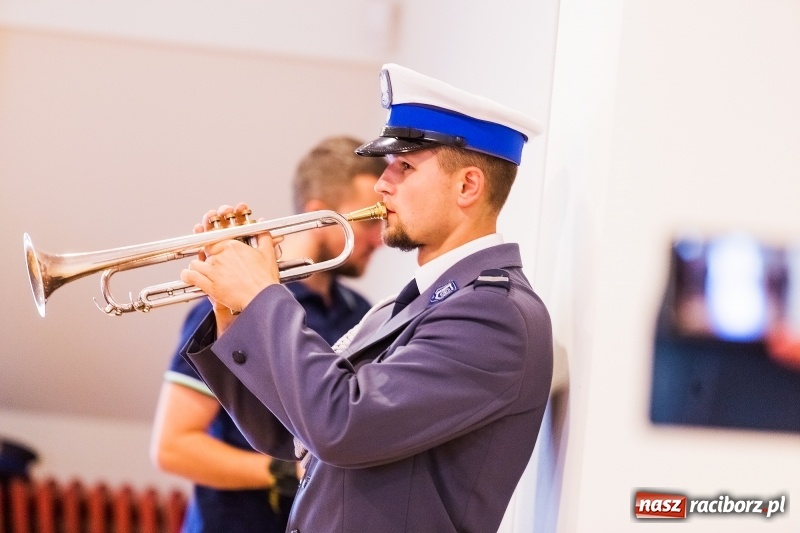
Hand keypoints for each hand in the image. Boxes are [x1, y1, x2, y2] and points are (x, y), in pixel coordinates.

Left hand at [181, 204, 281, 332]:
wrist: (262, 297)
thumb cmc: (265, 279)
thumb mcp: (268, 254)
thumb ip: (264, 237)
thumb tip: (263, 227)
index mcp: (233, 246)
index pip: (214, 241)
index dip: (213, 248)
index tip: (214, 252)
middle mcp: (221, 256)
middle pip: (205, 253)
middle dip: (206, 259)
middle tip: (211, 265)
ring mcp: (214, 270)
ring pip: (195, 263)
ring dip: (196, 267)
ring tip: (200, 271)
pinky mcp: (210, 284)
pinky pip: (191, 277)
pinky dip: (187, 276)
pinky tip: (188, 276)